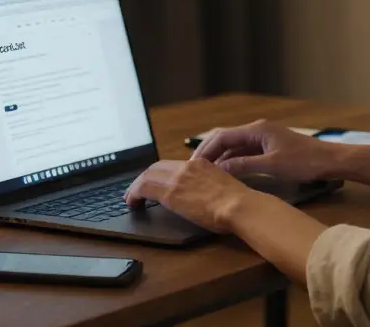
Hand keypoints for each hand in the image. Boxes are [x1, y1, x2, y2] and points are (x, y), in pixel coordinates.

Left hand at [123, 159, 256, 232]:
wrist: (238, 205)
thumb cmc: (237, 204)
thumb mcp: (221, 188)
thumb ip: (208, 187)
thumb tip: (202, 197)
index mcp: (200, 164)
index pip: (171, 165)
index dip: (158, 174)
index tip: (153, 183)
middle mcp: (187, 167)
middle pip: (156, 167)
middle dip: (143, 178)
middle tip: (136, 191)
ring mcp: (178, 178)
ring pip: (147, 175)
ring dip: (136, 186)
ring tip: (130, 199)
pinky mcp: (170, 192)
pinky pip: (143, 188)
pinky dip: (134, 194)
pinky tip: (132, 203)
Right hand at [192, 119, 338, 181]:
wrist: (329, 161)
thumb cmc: (303, 162)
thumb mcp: (272, 165)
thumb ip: (245, 165)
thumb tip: (219, 169)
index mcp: (256, 130)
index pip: (222, 136)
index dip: (206, 149)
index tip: (193, 164)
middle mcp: (257, 130)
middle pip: (225, 138)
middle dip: (209, 152)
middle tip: (193, 169)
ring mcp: (262, 138)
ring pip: (234, 145)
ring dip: (219, 157)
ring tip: (205, 173)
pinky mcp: (268, 146)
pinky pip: (243, 151)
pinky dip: (232, 160)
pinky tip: (225, 172)